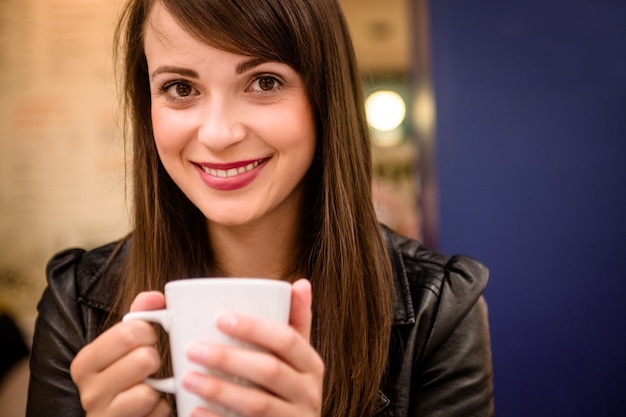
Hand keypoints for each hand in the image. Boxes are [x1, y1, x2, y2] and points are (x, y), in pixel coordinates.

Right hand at [70, 292, 171, 416]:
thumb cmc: (126, 377)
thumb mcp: (128, 345)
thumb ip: (140, 316)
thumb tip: (156, 297)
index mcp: (86, 361)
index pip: (130, 331)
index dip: (149, 332)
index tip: (147, 340)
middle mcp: (88, 390)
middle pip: (144, 358)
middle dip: (155, 360)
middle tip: (150, 366)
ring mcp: (103, 414)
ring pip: (149, 390)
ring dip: (159, 388)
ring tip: (150, 387)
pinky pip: (156, 411)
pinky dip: (161, 408)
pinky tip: (151, 407)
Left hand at [181, 278, 323, 416]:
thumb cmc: (288, 389)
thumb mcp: (298, 358)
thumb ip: (297, 322)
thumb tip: (301, 283)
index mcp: (311, 365)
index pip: (287, 339)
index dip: (255, 327)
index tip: (219, 317)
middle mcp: (308, 393)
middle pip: (270, 370)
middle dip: (229, 358)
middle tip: (192, 349)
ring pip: (257, 404)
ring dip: (219, 389)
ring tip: (187, 378)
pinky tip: (195, 410)